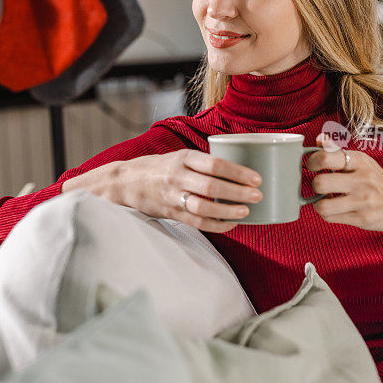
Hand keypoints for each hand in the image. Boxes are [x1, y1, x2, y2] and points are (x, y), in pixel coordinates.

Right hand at [61, 149, 262, 232]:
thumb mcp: (179, 157)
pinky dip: (216, 225)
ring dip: (228, 211)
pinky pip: (196, 223)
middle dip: (237, 191)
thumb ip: (203, 164)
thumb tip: (240, 171)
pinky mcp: (170, 213)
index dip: (238, 172)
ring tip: (246, 211)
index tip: (256, 178)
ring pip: (203, 206)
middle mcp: (177, 176)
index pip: (214, 163)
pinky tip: (231, 224)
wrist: (125, 182)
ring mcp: (172, 196)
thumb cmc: (160, 168)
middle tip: (257, 195)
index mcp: (183, 157)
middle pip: (211, 186)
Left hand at [306, 134, 382, 266]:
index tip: (313, 166)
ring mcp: (363, 200)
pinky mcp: (362, 219)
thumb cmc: (379, 183)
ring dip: (319, 204)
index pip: (326, 156)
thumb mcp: (363, 163)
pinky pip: (330, 218)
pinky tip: (336, 209)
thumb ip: (338, 152)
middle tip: (320, 186)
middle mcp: (362, 179)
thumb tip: (319, 139)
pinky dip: (328, 214)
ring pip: (322, 205)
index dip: (312, 161)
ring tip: (326, 200)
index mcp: (361, 161)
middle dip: (314, 186)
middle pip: (320, 183)